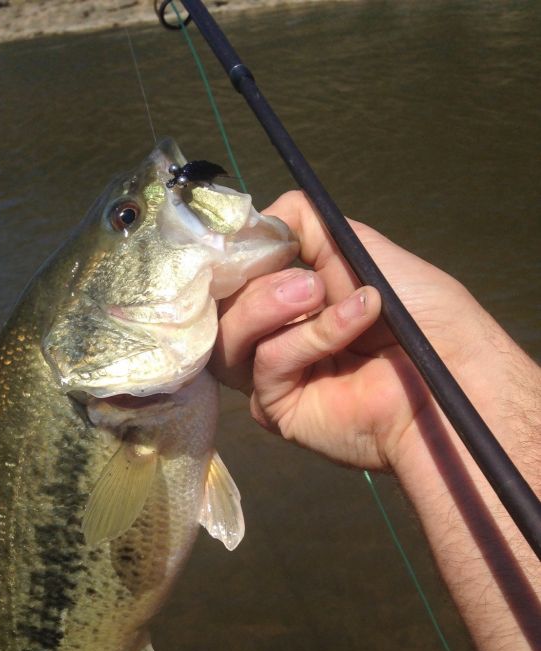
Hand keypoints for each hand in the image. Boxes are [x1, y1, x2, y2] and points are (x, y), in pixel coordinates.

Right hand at [212, 191, 494, 471]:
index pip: (233, 278)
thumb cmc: (421, 313)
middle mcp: (274, 338)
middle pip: (222, 306)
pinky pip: (266, 363)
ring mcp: (273, 377)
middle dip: (255, 279)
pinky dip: (308, 337)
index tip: (247, 234)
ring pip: (230, 335)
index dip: (235, 255)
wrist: (452, 372)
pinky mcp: (277, 408)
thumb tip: (258, 218)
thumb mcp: (355, 247)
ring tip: (317, 293)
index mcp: (289, 303)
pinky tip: (353, 322)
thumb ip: (304, 225)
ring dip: (269, 304)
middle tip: (306, 276)